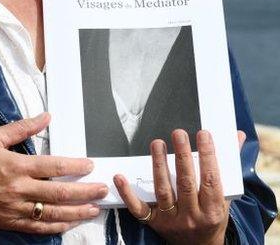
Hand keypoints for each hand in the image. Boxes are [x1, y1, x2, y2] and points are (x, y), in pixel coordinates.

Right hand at [0, 112, 108, 237]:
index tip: (89, 165)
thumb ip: (21, 128)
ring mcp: (16, 208)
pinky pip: (39, 227)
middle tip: (102, 190)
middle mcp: (19, 188)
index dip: (75, 166)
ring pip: (53, 213)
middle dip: (85, 192)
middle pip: (60, 192)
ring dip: (77, 212)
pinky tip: (69, 223)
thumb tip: (44, 117)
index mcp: (16, 166)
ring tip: (93, 209)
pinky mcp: (11, 221)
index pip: (54, 166)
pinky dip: (57, 226)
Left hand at [114, 129, 244, 244]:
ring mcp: (171, 220)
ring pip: (163, 191)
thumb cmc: (212, 218)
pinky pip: (138, 208)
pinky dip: (127, 193)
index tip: (203, 135)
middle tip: (179, 133)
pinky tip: (120, 177)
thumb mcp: (226, 197)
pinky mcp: (153, 222)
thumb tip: (237, 136)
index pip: (210, 180)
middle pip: (186, 183)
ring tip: (157, 143)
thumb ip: (228, 167)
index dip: (208, 156)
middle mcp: (192, 216)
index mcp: (213, 210)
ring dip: (159, 165)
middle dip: (182, 156)